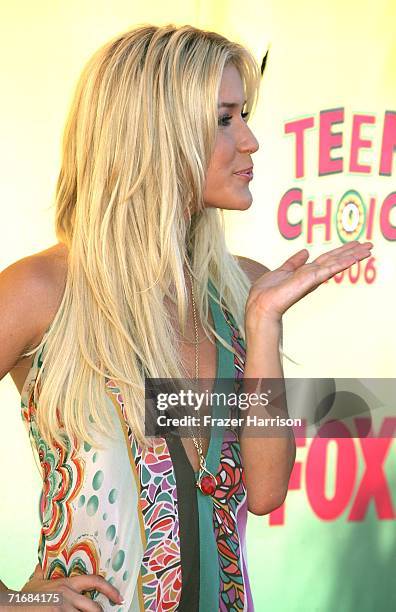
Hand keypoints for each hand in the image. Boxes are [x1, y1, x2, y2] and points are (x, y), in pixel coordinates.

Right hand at [5, 563, 123, 610]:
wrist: (12, 606)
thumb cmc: (25, 597)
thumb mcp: (37, 581)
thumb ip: (43, 572)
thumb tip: (41, 562)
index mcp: (67, 583)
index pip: (95, 581)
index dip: (110, 590)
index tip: (118, 598)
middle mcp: (69, 595)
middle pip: (94, 608)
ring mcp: (64, 609)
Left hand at [245, 241, 372, 326]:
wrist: (261, 304)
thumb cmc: (268, 292)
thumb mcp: (281, 271)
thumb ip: (294, 262)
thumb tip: (305, 252)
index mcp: (306, 272)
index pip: (327, 259)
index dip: (341, 251)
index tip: (354, 245)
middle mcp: (312, 275)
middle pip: (335, 260)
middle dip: (352, 252)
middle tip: (369, 244)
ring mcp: (312, 278)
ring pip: (336, 263)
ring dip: (352, 256)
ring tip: (368, 249)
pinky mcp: (310, 280)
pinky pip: (328, 269)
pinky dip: (341, 263)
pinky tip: (352, 258)